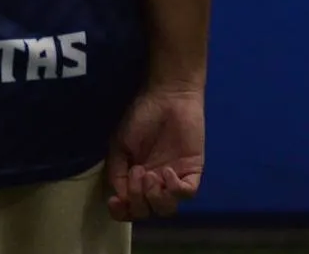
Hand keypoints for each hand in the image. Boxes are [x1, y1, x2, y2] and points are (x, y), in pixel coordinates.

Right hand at [106, 83, 203, 221]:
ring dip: (154, 197)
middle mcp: (155, 182)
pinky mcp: (193, 170)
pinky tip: (167, 172)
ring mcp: (174, 178)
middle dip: (137, 200)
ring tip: (150, 174)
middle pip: (147, 211)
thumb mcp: (119, 143)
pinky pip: (187, 193)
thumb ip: (116, 171)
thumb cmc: (141, 115)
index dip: (122, 212)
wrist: (167, 96)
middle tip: (137, 172)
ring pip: (167, 208)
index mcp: (136, 178)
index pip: (130, 208)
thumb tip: (121, 196)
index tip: (115, 202)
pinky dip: (175, 189)